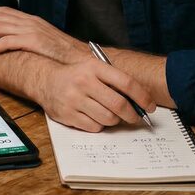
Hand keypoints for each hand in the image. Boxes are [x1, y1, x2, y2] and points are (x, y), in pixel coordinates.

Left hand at [0, 6, 91, 63]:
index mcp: (31, 19)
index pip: (5, 11)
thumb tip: (18, 39)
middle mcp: (29, 21)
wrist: (80, 56)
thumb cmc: (63, 51)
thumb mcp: (45, 39)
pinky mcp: (32, 42)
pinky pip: (7, 43)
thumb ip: (31, 35)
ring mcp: (31, 30)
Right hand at [37, 59, 155, 131]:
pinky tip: (95, 117)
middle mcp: (83, 82)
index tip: (150, 105)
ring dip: (115, 120)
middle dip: (132, 114)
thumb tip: (140, 100)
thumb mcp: (93, 68)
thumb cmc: (75, 75)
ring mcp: (74, 100)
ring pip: (108, 118)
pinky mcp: (68, 115)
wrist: (44, 80)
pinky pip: (94, 127)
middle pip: (119, 104)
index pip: (126, 83)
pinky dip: (99, 125)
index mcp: (93, 67)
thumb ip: (114, 80)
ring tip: (112, 115)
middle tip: (136, 117)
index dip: (142, 96)